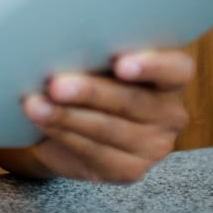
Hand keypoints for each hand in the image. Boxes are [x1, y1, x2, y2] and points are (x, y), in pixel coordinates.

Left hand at [18, 50, 193, 183]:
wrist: (73, 120)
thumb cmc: (89, 74)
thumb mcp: (95, 58)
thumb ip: (93, 50)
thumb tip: (57, 42)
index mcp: (172, 75)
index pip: (176, 69)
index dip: (151, 66)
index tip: (120, 64)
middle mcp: (170, 112)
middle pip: (132, 101)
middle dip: (90, 92)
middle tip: (56, 85)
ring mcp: (154, 145)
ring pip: (108, 129)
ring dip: (67, 116)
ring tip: (36, 105)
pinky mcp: (130, 170)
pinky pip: (95, 153)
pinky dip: (64, 134)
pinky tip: (43, 122)